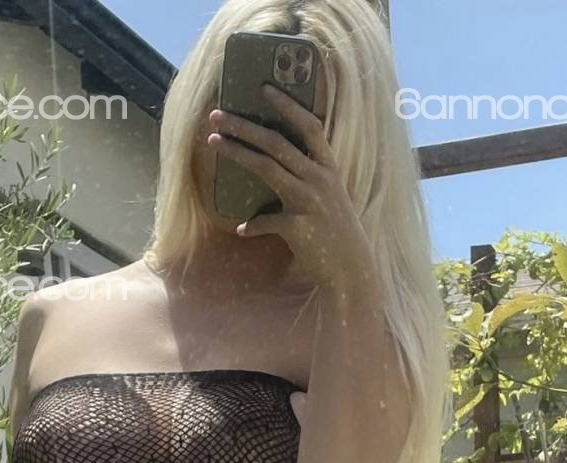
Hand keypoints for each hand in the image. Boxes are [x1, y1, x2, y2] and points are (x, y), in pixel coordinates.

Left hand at [207, 84, 375, 289]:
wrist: (351, 270)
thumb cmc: (335, 234)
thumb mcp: (328, 199)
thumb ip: (308, 179)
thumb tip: (274, 164)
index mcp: (328, 169)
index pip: (309, 126)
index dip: (288, 105)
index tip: (264, 88)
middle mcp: (320, 180)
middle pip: (278, 143)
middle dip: (245, 125)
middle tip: (217, 115)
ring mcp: (311, 202)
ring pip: (268, 169)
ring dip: (238, 153)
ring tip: (214, 142)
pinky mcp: (301, 228)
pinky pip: (268, 221)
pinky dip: (253, 225)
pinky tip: (242, 229)